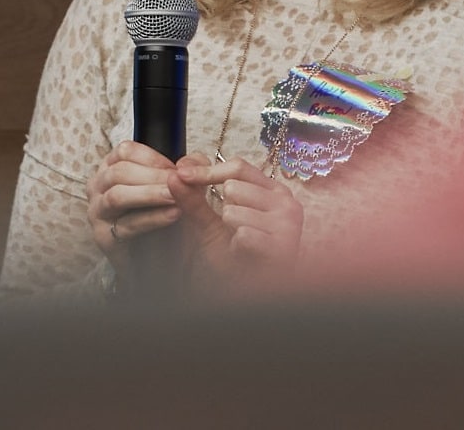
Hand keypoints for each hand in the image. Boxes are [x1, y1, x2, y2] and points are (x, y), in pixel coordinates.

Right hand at [86, 140, 179, 268]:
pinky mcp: (104, 237)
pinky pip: (125, 225)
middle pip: (120, 172)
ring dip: (150, 195)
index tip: (176, 170)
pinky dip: (152, 218)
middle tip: (181, 182)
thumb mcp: (183, 182)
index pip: (125, 151)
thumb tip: (186, 164)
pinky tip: (173, 215)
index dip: (153, 158)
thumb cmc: (166, 209)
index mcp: (113, 166)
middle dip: (154, 177)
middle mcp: (99, 186)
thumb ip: (192, 166)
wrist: (158, 254)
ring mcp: (98, 211)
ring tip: (176, 198)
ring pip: (118, 196)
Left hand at [167, 152, 303, 294]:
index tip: (180, 173)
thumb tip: (174, 173)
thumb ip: (193, 198)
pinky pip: (244, 234)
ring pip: (234, 211)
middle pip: (233, 186)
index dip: (207, 170)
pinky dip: (236, 246)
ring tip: (239, 243)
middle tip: (232, 228)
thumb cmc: (233, 259)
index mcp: (273, 190)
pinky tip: (245, 254)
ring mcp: (288, 223)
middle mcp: (286, 201)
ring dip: (228, 229)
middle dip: (222, 208)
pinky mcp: (283, 246)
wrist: (249, 296)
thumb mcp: (209, 223)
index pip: (238, 167)